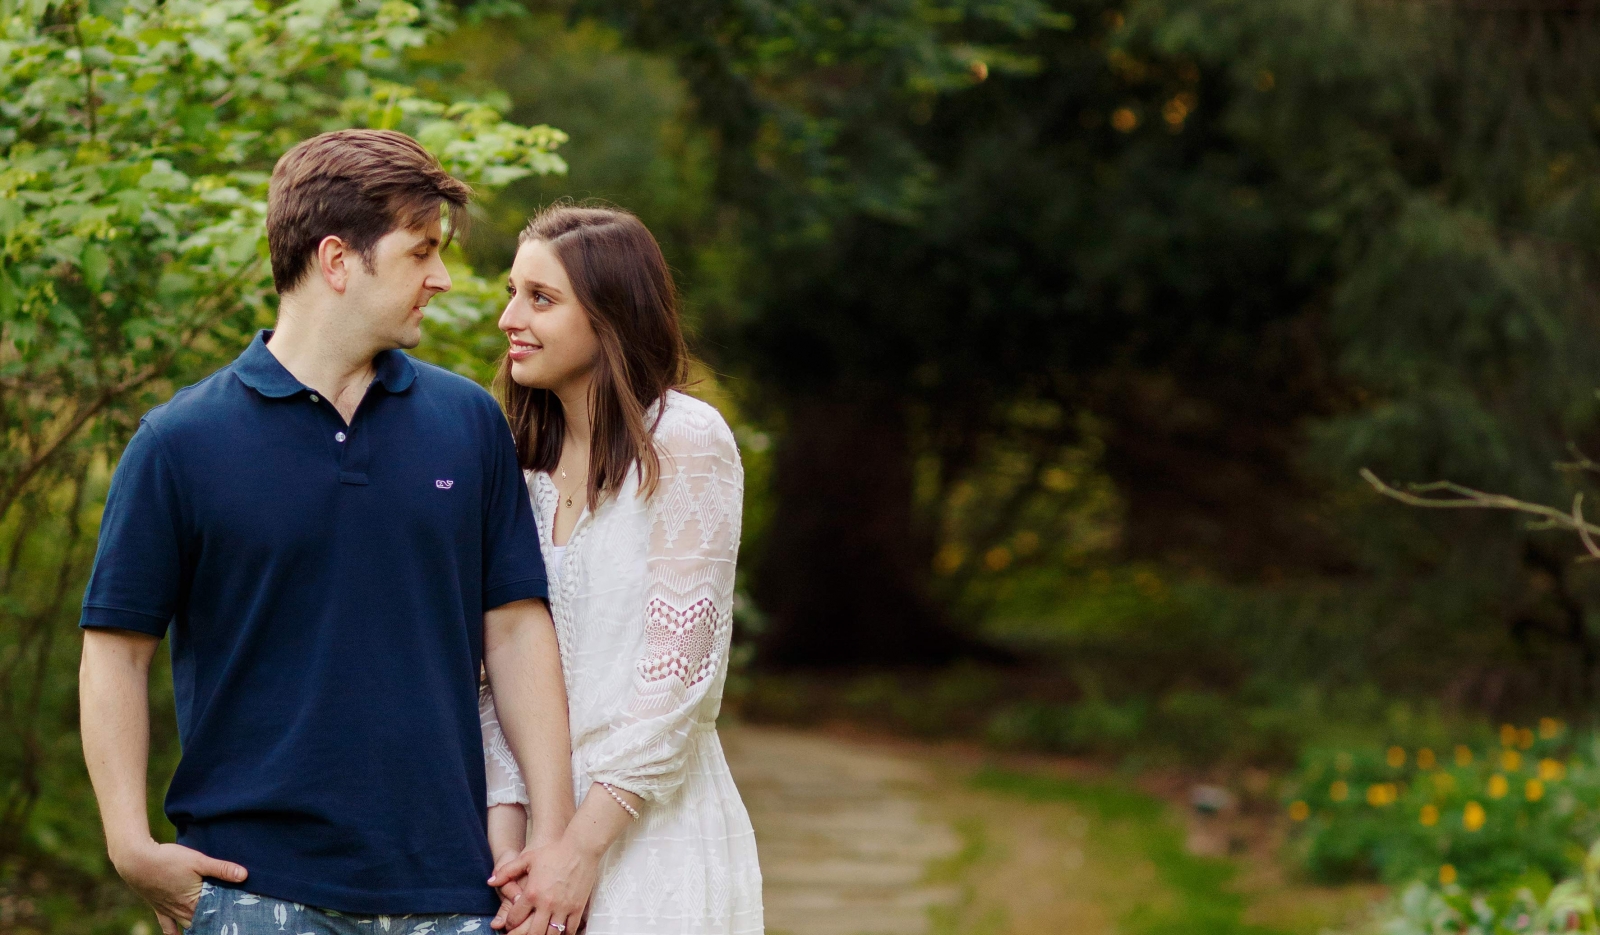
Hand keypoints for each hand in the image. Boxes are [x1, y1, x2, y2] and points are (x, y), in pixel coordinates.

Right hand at [113, 840, 247, 934]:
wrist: (136, 862)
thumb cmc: (168, 860)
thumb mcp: (199, 861)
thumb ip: (221, 869)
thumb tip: (244, 875)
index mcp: (194, 901)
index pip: (216, 913)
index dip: (227, 914)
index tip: (239, 918)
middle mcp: (182, 910)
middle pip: (203, 920)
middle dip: (215, 921)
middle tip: (228, 923)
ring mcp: (170, 911)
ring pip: (188, 924)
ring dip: (200, 925)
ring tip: (212, 927)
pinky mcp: (158, 908)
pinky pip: (168, 926)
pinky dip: (174, 933)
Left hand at [486, 836, 598, 934]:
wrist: (580, 848)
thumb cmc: (554, 851)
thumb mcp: (527, 858)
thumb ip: (507, 871)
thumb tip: (491, 881)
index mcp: (531, 893)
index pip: (515, 918)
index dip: (509, 924)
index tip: (510, 924)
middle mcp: (546, 904)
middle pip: (533, 933)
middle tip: (522, 933)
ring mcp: (563, 907)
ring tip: (540, 932)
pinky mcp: (577, 907)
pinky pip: (570, 929)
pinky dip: (563, 934)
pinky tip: (558, 931)